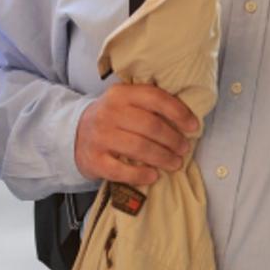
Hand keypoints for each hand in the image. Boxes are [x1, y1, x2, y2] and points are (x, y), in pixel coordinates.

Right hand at [75, 84, 198, 185]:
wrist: (75, 133)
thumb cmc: (113, 119)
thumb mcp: (127, 103)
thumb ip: (151, 105)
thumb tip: (188, 120)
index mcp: (121, 94)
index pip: (155, 98)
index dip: (179, 113)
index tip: (194, 126)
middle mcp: (108, 113)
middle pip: (150, 126)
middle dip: (173, 139)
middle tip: (184, 148)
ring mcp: (99, 137)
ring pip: (139, 148)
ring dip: (163, 158)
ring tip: (176, 163)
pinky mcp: (94, 160)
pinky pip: (121, 170)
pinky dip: (141, 174)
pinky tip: (154, 176)